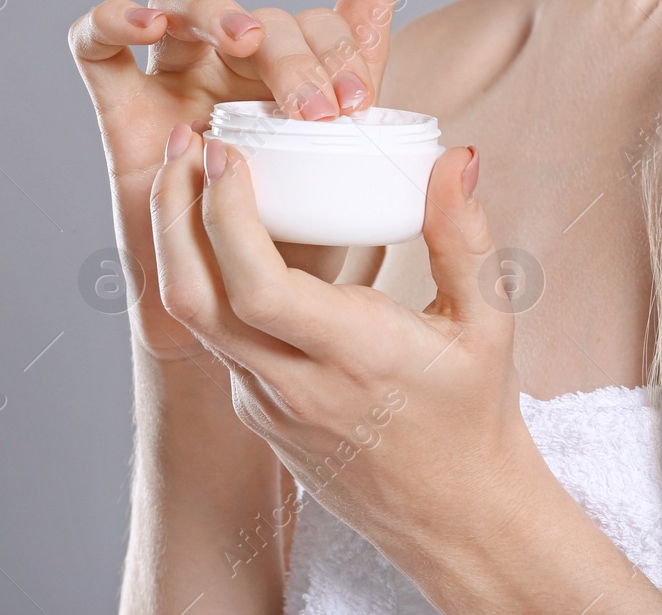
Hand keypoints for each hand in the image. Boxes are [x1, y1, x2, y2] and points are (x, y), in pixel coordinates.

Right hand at [68, 0, 402, 360]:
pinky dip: (111, 18)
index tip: (359, 105)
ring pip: (182, 5)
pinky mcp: (120, 108)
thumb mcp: (380, 225)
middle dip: (289, 45)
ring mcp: (175, 81)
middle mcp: (236, 72)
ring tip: (247, 40)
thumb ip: (433, 206)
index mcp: (302, 82)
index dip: (341, 48)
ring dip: (213, 9)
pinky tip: (147, 26)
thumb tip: (460, 154)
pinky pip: (96, 47)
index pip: (319, 28)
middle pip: (256, 18)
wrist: (251, 334)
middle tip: (316, 103)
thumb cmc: (316, 267)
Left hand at [150, 128, 541, 559]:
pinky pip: (215, 336)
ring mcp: (267, 406)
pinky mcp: (257, 413)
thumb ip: (464, 236)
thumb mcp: (487, 325)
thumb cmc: (474, 418)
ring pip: (194, 319)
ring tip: (194, 174)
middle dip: (174, 211)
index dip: (225, 215)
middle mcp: (295, 387)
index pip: (257, 288)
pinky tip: (224, 232)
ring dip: (179, 239)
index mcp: (355, 358)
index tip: (224, 152)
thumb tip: (456, 156)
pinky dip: (206, 275)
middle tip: (188, 142)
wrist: (455, 520)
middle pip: (194, 299)